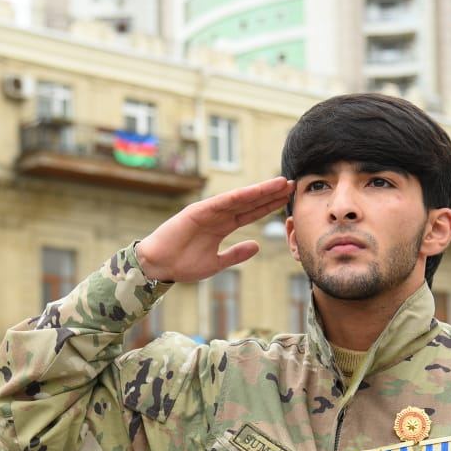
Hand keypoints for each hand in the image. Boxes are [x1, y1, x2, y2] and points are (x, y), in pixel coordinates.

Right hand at [135, 177, 292, 282]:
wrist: (159, 266)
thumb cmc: (183, 264)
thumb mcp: (216, 263)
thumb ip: (236, 254)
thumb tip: (257, 246)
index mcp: (222, 226)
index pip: (251, 213)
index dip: (268, 206)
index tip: (287, 199)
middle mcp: (218, 215)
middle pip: (249, 202)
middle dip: (270, 194)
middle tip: (292, 185)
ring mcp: (208, 211)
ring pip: (240, 199)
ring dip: (260, 191)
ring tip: (280, 184)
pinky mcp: (197, 211)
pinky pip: (221, 202)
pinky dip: (238, 196)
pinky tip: (254, 191)